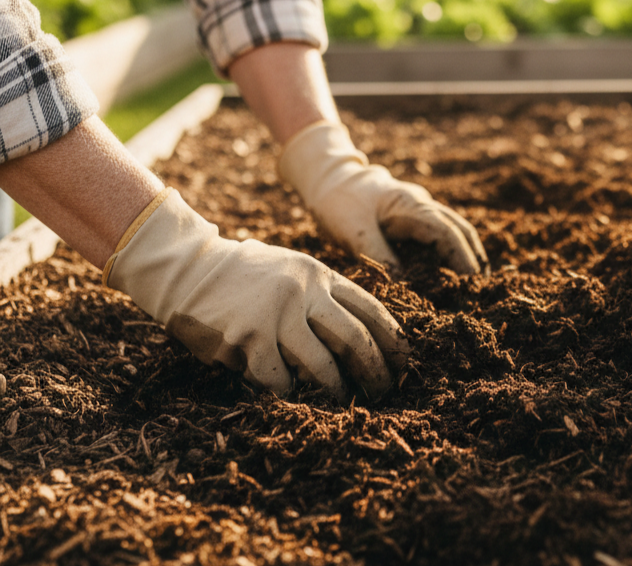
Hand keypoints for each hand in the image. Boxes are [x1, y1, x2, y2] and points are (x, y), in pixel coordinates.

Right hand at [104, 189, 408, 399]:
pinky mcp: (249, 337)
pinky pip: (279, 377)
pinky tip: (291, 395)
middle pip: (355, 339)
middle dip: (375, 370)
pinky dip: (288, 391)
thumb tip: (365, 335)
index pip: (370, 309)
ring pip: (322, 364)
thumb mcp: (292, 270)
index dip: (392, 340)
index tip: (404, 363)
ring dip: (336, 389)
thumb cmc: (245, 276)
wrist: (188, 268)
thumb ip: (323, 294)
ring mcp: (276, 314)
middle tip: (384, 391)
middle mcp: (304, 292)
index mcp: (319, 275)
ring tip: (342, 401)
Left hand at [279, 121, 488, 274]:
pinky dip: (450, 251)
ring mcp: (420, 209)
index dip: (462, 259)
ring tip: (472, 284)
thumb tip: (404, 286)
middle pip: (460, 231)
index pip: (448, 234)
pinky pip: (440, 234)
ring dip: (465, 254)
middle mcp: (422, 205)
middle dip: (473, 258)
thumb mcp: (354, 231)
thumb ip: (380, 257)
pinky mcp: (412, 217)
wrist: (328, 176)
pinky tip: (448, 272)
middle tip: (481, 288)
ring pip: (454, 230)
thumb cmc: (339, 200)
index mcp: (412, 205)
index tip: (471, 283)